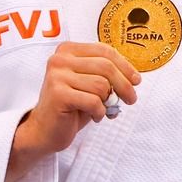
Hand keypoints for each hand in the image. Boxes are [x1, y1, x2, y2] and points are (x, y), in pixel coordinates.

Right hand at [10, 42, 138, 168]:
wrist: (45, 130)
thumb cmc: (71, 106)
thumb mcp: (89, 84)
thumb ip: (106, 74)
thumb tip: (134, 77)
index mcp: (68, 50)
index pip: (104, 51)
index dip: (125, 66)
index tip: (136, 80)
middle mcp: (60, 59)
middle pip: (106, 66)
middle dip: (124, 85)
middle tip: (130, 99)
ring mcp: (57, 76)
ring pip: (101, 85)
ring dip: (108, 101)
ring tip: (102, 110)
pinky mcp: (58, 94)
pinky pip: (93, 101)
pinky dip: (99, 112)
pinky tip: (94, 116)